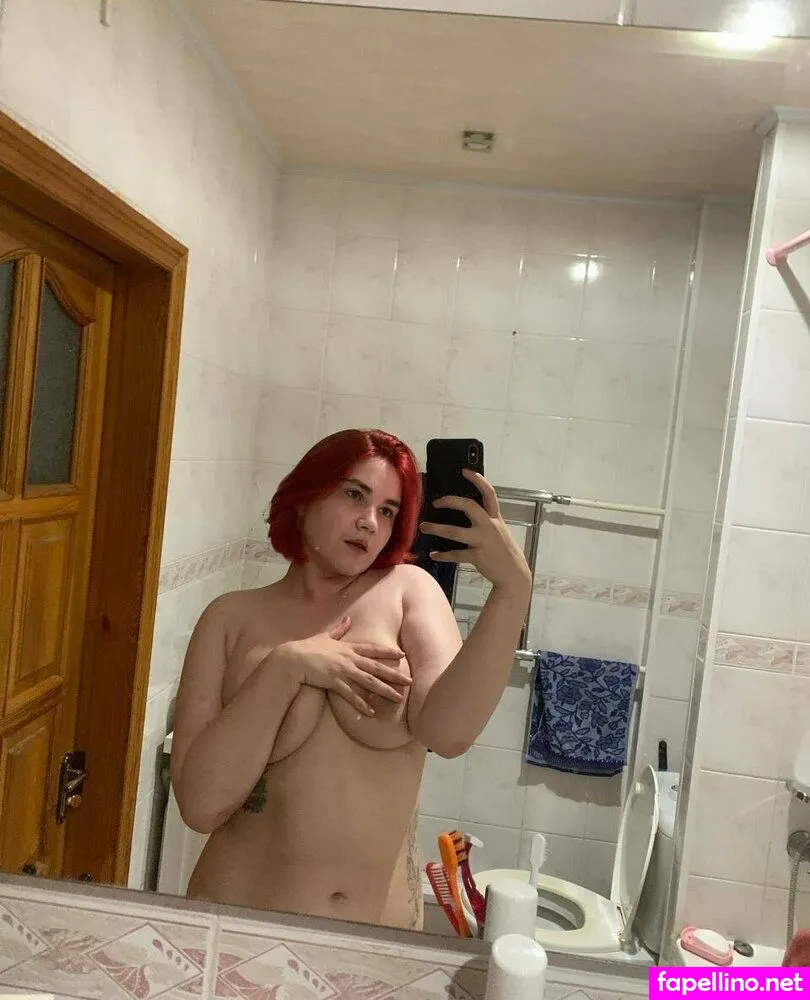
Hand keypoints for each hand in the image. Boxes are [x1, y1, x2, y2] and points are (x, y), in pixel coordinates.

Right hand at [273, 617, 410, 716]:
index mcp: (348, 648)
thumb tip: (348, 619)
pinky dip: (361, 704)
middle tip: (409, 681)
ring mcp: (343, 672)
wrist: (292, 658)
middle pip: (376, 668)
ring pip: (369, 683)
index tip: (402, 654)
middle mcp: (350, 660)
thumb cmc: (308, 647)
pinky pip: (351, 696)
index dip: (388, 652)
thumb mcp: (325, 636)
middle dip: (394, 675)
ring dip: (384, 691)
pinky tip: (371, 712)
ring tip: (398, 698)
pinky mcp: (335, 683)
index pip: (373, 649)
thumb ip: (338, 630)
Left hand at [419, 470, 531, 595]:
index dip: (477, 480)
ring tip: (424, 527)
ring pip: (454, 532)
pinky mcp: (477, 556)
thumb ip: (486, 522)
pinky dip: (443, 555)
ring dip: (436, 529)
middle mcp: (489, 526)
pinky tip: (434, 555)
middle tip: (435, 503)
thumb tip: (465, 515)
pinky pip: (455, 554)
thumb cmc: (505, 552)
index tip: (464, 471)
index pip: (488, 493)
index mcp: (495, 518)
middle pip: (468, 506)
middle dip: (450, 501)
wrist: (514, 574)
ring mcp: (483, 541)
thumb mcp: (499, 531)